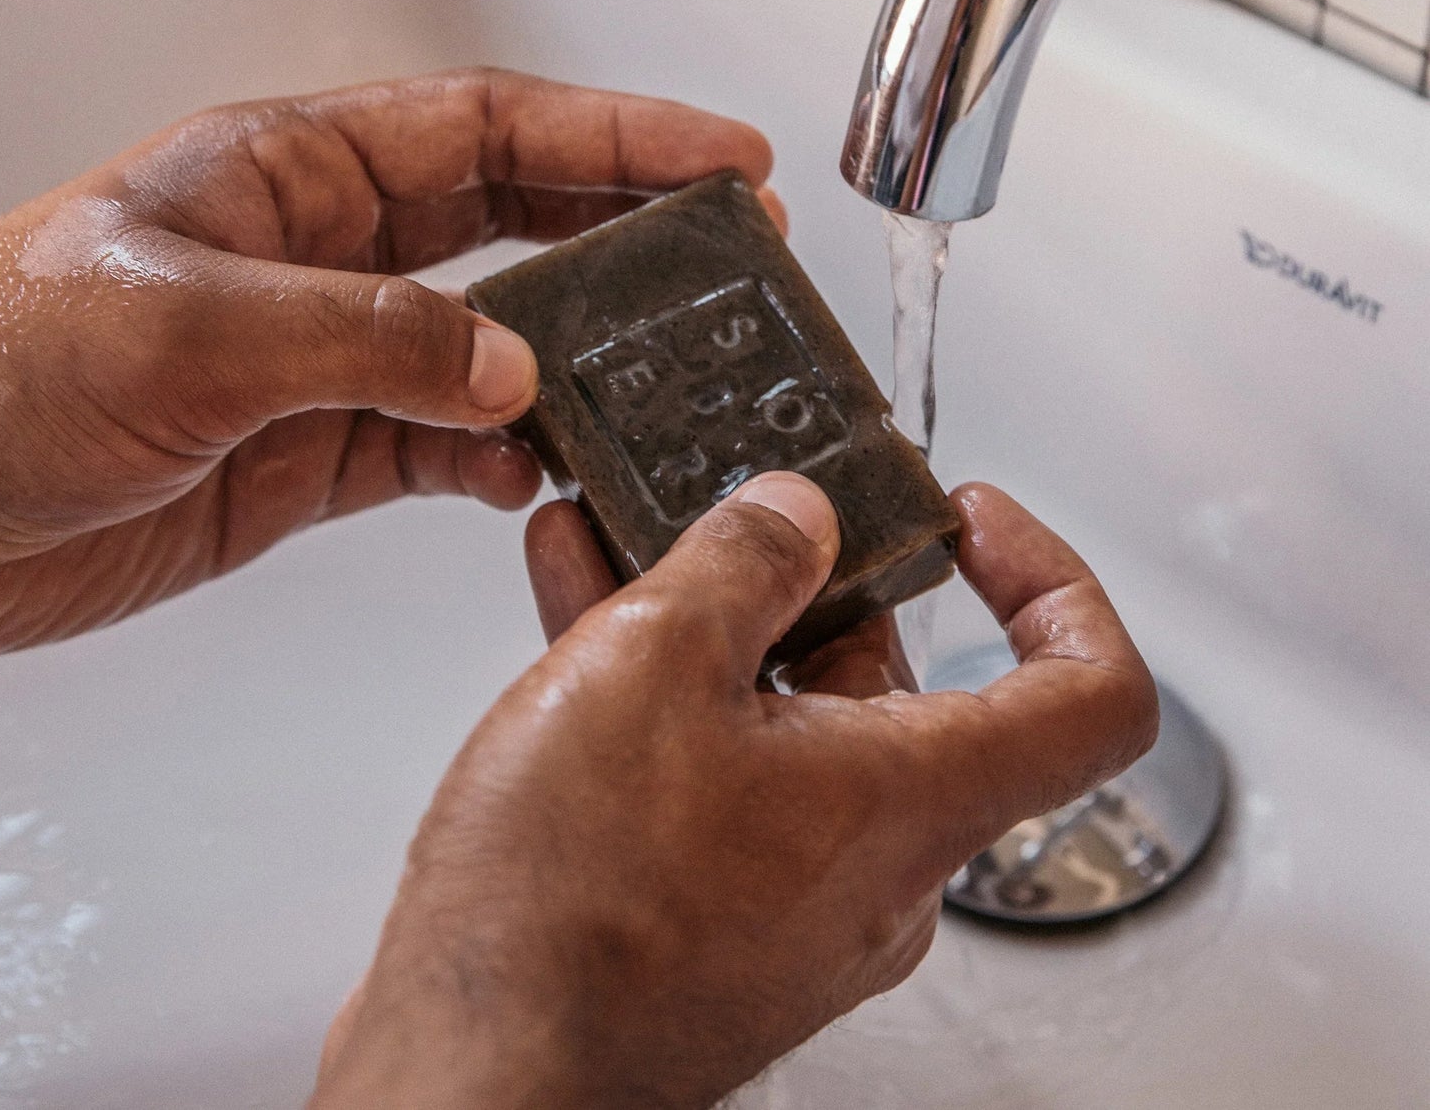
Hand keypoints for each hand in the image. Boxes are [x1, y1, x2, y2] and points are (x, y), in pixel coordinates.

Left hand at [0, 69, 776, 649]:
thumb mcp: (184, 325)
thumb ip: (367, 338)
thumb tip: (510, 368)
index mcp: (294, 175)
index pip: (492, 129)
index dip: (616, 132)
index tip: (718, 153)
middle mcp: (328, 256)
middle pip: (518, 216)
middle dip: (630, 223)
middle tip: (733, 244)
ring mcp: (334, 356)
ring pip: (498, 339)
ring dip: (581, 356)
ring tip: (666, 371)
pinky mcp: (321, 450)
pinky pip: (450, 443)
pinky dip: (506, 458)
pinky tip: (541, 473)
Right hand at [312, 477, 1156, 1109]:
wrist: (473, 1071)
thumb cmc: (569, 912)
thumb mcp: (652, 663)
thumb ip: (743, 561)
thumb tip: (793, 516)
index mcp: (911, 797)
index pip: (1092, 695)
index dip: (1053, 582)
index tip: (971, 524)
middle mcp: (879, 860)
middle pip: (900, 684)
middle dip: (812, 579)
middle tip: (749, 511)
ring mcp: (796, 891)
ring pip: (788, 718)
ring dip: (716, 621)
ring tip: (629, 539)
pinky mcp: (720, 910)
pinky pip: (726, 769)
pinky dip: (673, 689)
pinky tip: (583, 611)